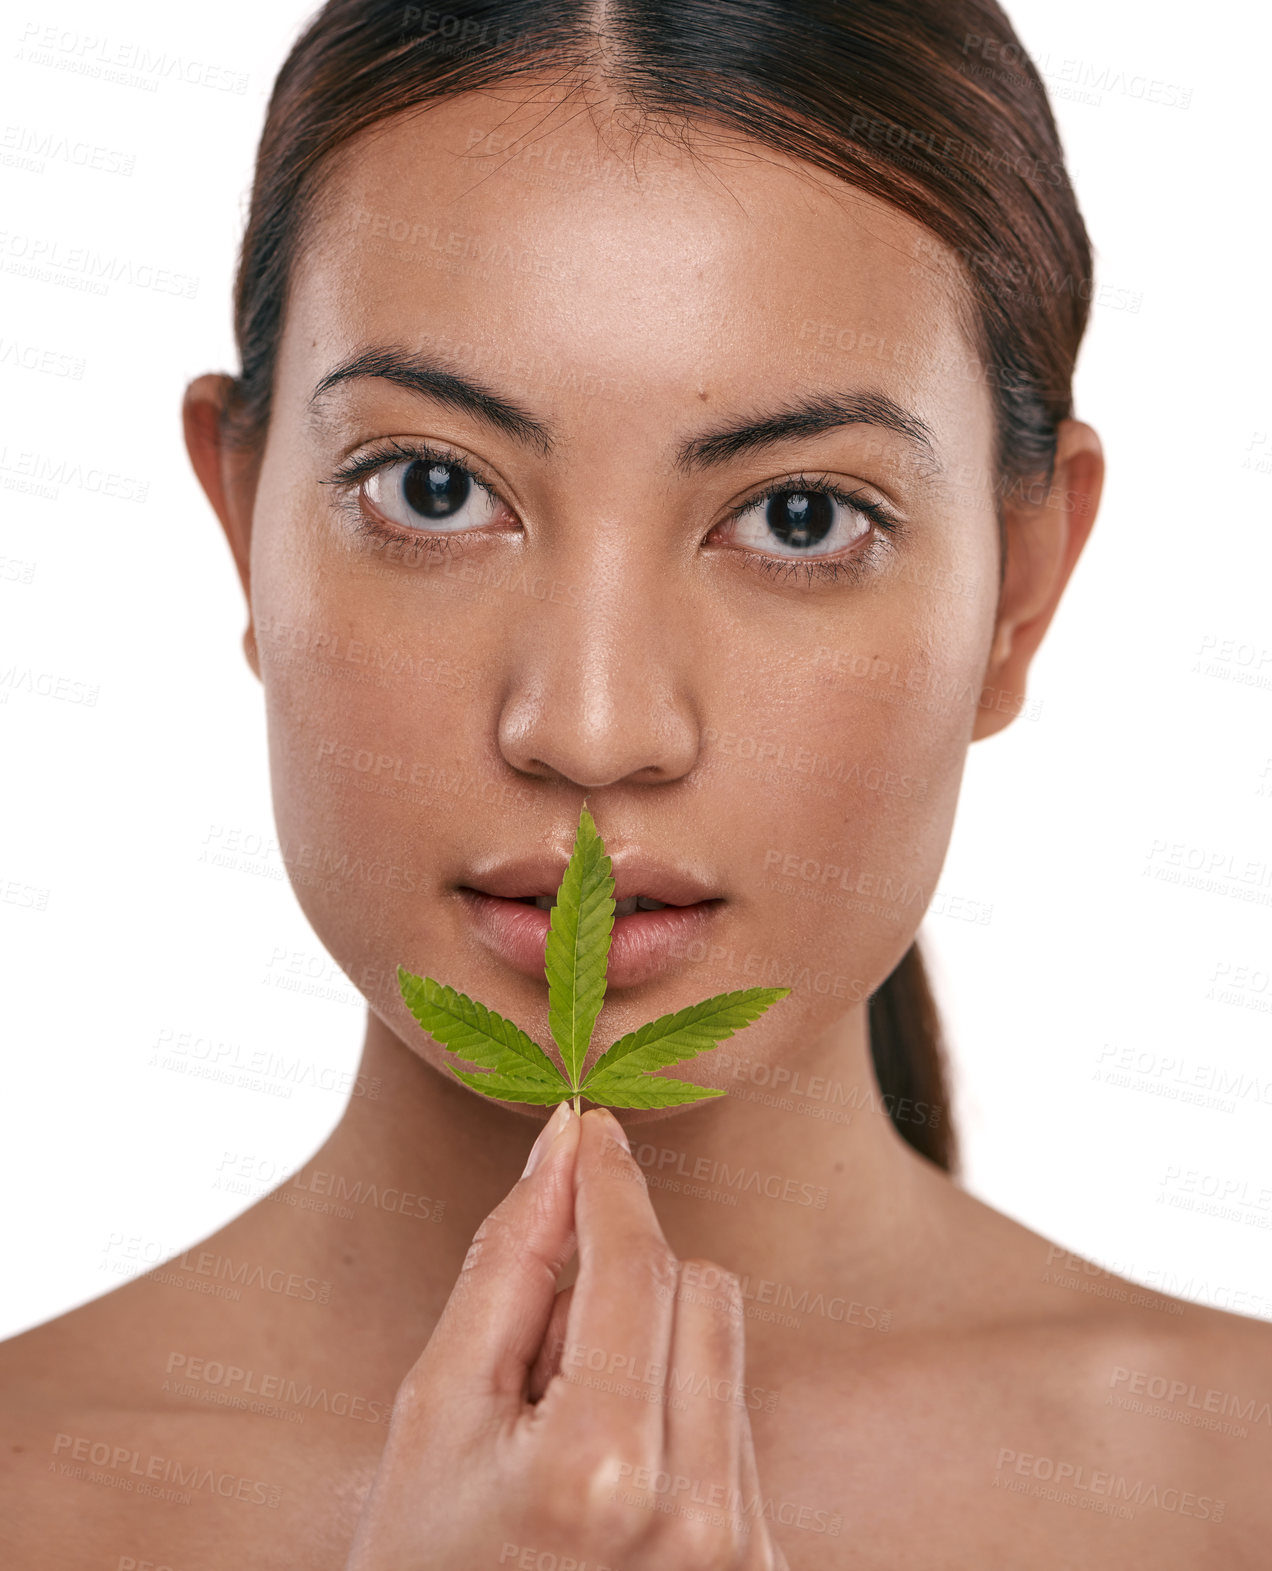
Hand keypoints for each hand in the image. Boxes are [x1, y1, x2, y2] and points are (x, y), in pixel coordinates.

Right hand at [344, 1103, 789, 1569]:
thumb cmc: (420, 1567)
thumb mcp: (432, 1415)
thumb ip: (506, 1267)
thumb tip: (562, 1147)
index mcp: (601, 1471)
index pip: (635, 1265)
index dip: (609, 1182)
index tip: (593, 1122)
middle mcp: (699, 1519)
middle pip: (699, 1286)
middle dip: (621, 1280)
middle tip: (537, 1353)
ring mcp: (742, 1557)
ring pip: (723, 1345)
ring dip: (650, 1347)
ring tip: (567, 1434)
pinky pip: (735, 1420)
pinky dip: (676, 1412)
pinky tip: (609, 1485)